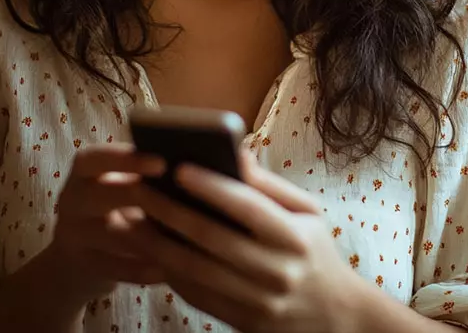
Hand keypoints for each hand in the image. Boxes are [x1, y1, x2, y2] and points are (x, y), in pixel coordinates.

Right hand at [42, 142, 169, 304]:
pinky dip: (141, 270)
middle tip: (173, 198)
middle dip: (137, 195)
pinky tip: (167, 270)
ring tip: (180, 238)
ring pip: (110, 235)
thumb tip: (187, 164)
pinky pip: (113, 268)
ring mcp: (73, 235)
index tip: (161, 163)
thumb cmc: (113, 203)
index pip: (96, 158)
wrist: (75, 255)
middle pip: (99, 194)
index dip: (125, 159)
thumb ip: (142, 171)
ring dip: (147, 238)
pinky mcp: (82, 266)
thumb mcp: (116, 181)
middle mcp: (72, 199)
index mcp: (83, 170)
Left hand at [132, 148, 372, 332]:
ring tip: (132, 218)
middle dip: (169, 211)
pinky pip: (197, 295)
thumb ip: (268, 184)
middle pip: (211, 238)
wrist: (335, 318)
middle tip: (140, 188)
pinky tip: (151, 249)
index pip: (246, 207)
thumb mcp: (307, 213)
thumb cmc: (314, 250)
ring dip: (158, 243)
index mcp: (294, 237)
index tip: (178, 166)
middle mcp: (276, 272)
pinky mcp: (242, 324)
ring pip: (195, 270)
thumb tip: (236, 152)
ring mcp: (258, 304)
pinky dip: (170, 270)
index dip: (211, 186)